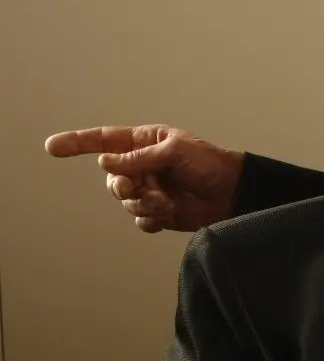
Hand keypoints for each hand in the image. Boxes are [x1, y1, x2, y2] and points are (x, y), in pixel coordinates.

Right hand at [44, 124, 243, 232]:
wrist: (235, 193)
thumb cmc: (210, 163)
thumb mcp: (175, 151)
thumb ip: (139, 158)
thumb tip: (105, 163)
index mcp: (143, 143)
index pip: (103, 141)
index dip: (77, 144)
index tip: (52, 147)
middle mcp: (142, 166)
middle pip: (111, 179)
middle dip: (121, 186)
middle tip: (136, 187)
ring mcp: (150, 190)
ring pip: (125, 202)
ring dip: (143, 203)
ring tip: (166, 201)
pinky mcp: (160, 212)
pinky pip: (140, 219)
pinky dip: (151, 218)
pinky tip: (169, 213)